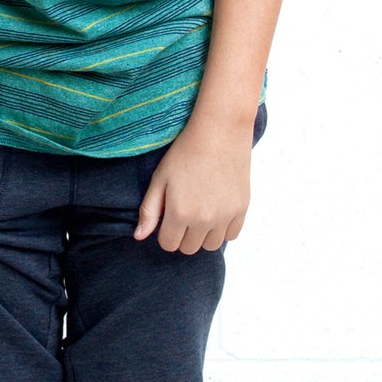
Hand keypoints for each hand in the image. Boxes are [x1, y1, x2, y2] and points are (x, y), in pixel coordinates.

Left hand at [134, 115, 252, 252]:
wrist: (219, 132)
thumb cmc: (184, 152)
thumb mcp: (159, 179)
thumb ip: (149, 211)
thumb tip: (139, 237)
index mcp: (180, 213)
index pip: (169, 244)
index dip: (165, 232)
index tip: (168, 216)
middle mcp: (204, 220)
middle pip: (189, 248)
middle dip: (182, 235)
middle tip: (183, 212)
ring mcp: (225, 216)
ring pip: (211, 245)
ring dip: (203, 235)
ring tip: (200, 212)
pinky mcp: (242, 209)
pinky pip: (231, 235)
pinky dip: (222, 229)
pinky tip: (216, 211)